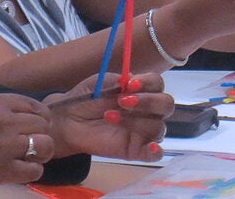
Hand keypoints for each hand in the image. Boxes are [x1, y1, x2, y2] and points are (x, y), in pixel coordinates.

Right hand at [0, 93, 53, 190]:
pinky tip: (20, 169)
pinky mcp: (3, 171)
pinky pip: (35, 170)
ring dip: (41, 150)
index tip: (36, 122)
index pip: (32, 104)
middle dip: (40, 131)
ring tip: (30, 155)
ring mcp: (6, 146)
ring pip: (45, 145)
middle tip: (31, 140)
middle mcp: (4, 121)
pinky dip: (32, 170)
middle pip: (42, 123)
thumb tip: (17, 110)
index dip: (38, 114)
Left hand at [46, 72, 173, 161]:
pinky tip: (149, 146)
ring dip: (135, 121)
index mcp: (141, 90)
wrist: (68, 120)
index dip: (148, 83)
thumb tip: (131, 81)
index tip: (131, 84)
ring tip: (109, 116)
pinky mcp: (136, 150)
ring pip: (158, 126)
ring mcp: (143, 131)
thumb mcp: (99, 83)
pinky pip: (155, 153)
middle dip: (148, 101)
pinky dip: (155, 150)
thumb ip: (117, 81)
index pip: (157, 84)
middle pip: (166, 104)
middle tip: (122, 101)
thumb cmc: (86, 99)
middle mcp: (147, 110)